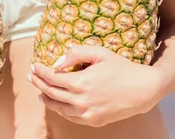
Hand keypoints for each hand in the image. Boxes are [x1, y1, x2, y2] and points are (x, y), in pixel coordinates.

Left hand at [28, 45, 164, 126]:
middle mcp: (80, 101)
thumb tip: (57, 62)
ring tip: (40, 91)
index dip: (40, 71)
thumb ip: (76, 53)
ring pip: (58, 108)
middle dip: (38, 83)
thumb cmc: (122, 68)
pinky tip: (57, 102)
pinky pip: (70, 117)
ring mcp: (86, 114)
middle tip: (32, 76)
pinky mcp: (93, 121)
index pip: (51, 78)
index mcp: (80, 83)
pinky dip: (60, 109)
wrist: (143, 90)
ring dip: (46, 98)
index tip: (34, 65)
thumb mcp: (99, 53)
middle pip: (51, 93)